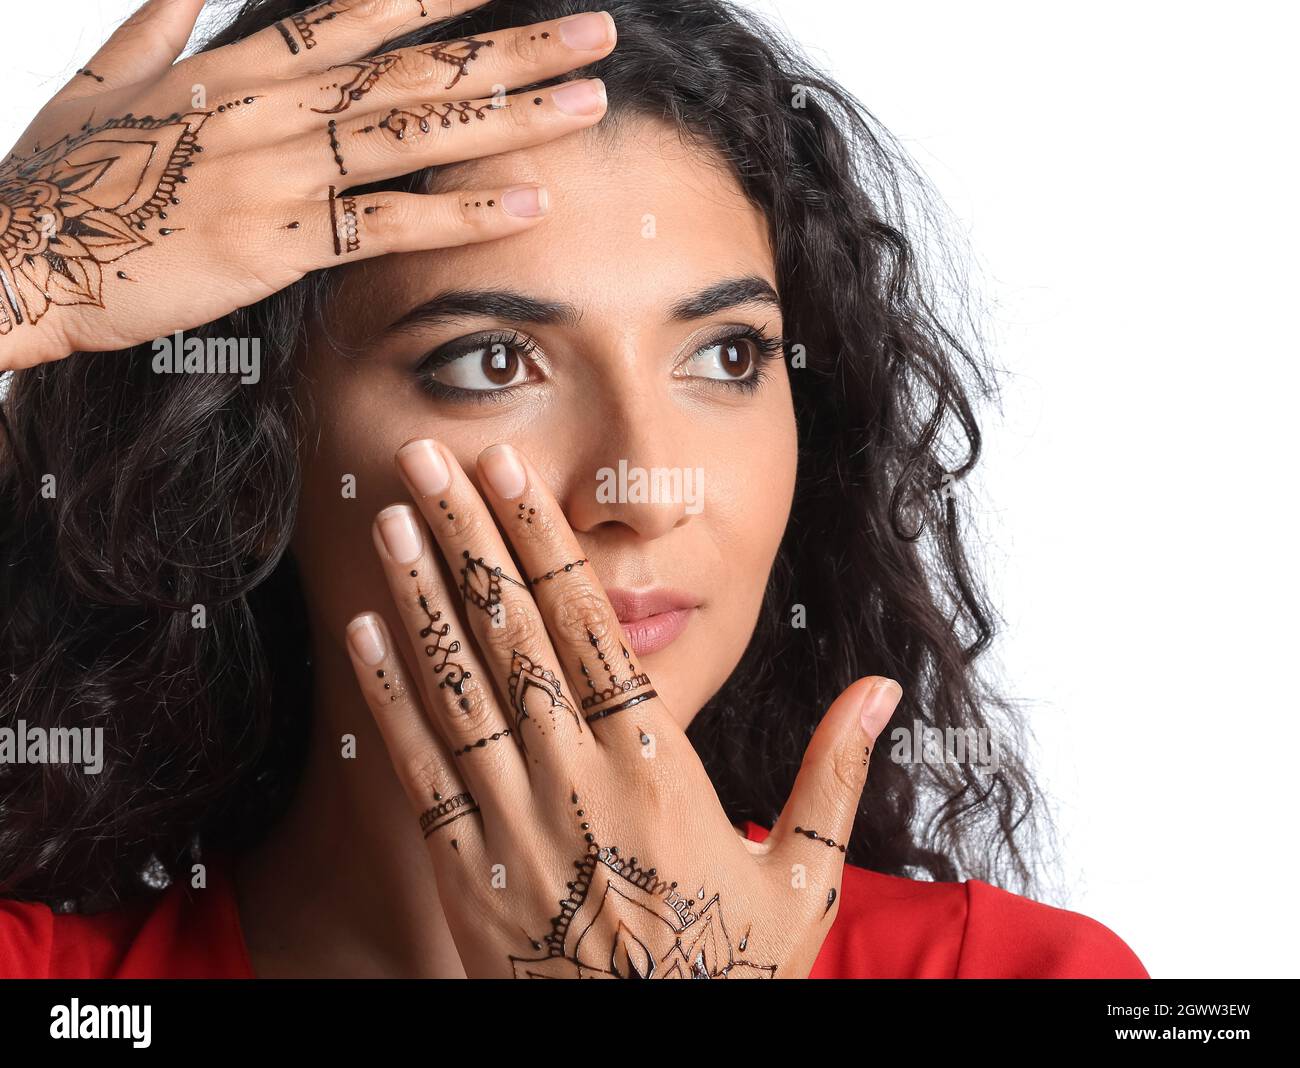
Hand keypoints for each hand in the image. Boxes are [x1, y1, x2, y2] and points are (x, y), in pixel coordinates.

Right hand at [0, 0, 615, 369]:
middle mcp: (271, 107)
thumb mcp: (102, 80)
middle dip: (512, 46)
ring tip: (588, 103)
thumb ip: (159, 26)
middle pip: (414, 64)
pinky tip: (527, 204)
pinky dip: (462, 211)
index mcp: (236, 65)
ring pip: (417, 133)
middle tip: (595, 32)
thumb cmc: (62, 178)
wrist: (19, 256)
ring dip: (511, 117)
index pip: (356, 11)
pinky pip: (389, 223)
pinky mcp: (279, 242)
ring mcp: (278, 172)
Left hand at [344, 438, 903, 977]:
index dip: (545, 544)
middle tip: (431, 458)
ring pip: (456, 686)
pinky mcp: (461, 870)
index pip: (590, 627)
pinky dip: (387, 695)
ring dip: (420, 596)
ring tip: (389, 521)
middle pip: (513, 634)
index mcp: (656, 768)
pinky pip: (416, 767)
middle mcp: (574, 780)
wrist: (645, 1061)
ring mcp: (510, 823)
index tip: (512, 475)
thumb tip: (881, 692)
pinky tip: (362, 633)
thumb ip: (835, 775)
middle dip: (469, 537)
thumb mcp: (804, 879)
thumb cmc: (726, 974)